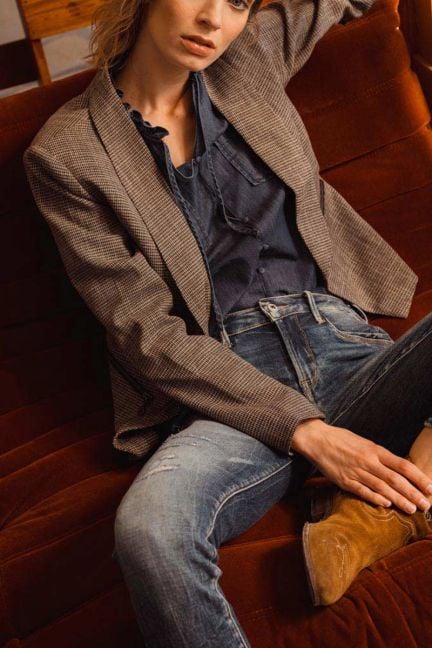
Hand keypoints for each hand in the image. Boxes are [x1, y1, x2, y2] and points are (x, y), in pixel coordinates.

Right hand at [291, 419, 431, 513]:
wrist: (317, 439)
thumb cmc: (342, 440)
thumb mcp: (364, 443)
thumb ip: (380, 456)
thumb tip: (398, 468)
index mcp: (375, 450)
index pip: (402, 465)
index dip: (418, 477)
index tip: (430, 488)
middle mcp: (368, 461)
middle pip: (395, 479)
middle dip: (413, 493)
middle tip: (426, 505)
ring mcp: (356, 471)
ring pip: (382, 488)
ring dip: (399, 500)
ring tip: (412, 509)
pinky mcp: (344, 480)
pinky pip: (362, 491)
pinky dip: (375, 498)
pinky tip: (386, 505)